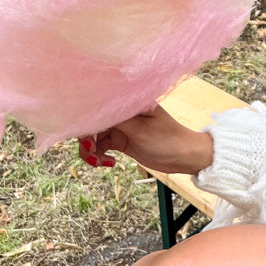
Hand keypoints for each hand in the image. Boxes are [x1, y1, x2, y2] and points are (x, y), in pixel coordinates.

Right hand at [78, 106, 213, 176]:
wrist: (183, 157)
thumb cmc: (168, 139)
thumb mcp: (140, 130)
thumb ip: (116, 119)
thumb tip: (92, 108)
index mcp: (128, 101)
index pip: (98, 104)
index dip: (84, 117)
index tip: (82, 134)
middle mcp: (121, 111)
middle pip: (91, 121)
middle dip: (85, 138)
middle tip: (90, 152)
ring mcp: (120, 126)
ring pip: (93, 136)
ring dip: (90, 151)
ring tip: (99, 163)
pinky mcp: (120, 140)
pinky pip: (100, 147)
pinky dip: (98, 156)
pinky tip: (108, 163)